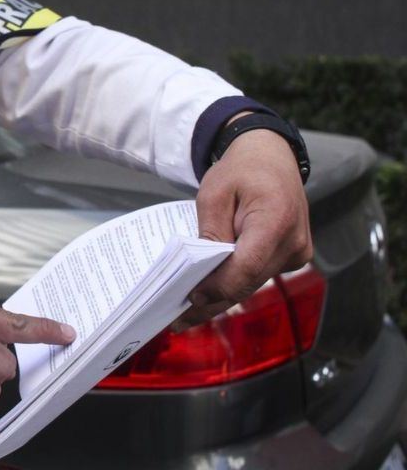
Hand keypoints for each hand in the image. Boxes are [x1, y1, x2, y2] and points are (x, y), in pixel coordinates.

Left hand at [177, 125, 311, 329]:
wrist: (272, 158)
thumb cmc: (242, 170)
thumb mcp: (213, 194)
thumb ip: (210, 231)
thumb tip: (202, 270)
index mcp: (277, 220)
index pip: (246, 267)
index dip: (217, 287)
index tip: (189, 298)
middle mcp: (294, 243)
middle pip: (248, 282)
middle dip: (213, 301)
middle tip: (179, 319)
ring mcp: (297, 253)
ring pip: (253, 284)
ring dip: (222, 297)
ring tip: (187, 313)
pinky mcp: (293, 257)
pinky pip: (259, 276)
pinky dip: (234, 284)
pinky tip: (210, 294)